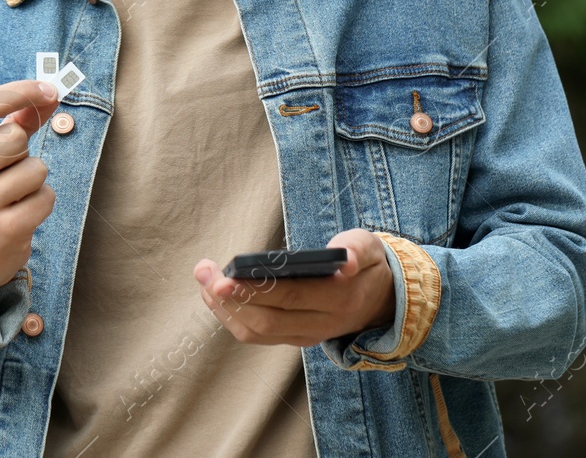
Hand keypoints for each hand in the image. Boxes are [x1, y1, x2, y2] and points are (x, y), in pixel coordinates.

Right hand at [0, 79, 61, 302]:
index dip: (19, 92)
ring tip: (11, 198)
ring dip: (33, 181)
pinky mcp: (6, 230)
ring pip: (36, 168)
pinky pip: (46, 196)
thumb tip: (48, 94)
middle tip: (5, 175)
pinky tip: (20, 215)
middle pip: (15, 137)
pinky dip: (41, 203)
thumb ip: (11, 124)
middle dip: (21, 153)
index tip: (48, 89)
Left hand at [193, 229, 395, 347]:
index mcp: (340, 299)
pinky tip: (215, 294)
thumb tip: (344, 260)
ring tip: (203, 278)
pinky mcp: (294, 338)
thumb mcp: (370, 247)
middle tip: (203, 271)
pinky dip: (232, 317)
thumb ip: (356, 250)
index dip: (254, 290)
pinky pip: (257, 335)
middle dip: (228, 298)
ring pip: (256, 332)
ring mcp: (306, 336)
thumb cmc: (367, 264)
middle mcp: (321, 325)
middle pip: (266, 320)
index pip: (290, 297)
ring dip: (224, 309)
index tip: (223, 278)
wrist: (382, 300)